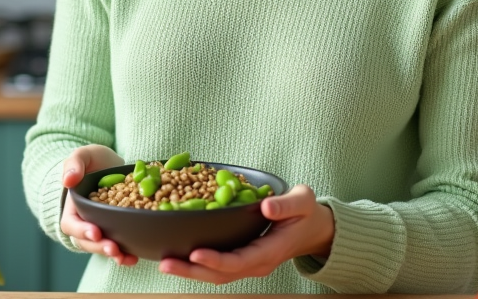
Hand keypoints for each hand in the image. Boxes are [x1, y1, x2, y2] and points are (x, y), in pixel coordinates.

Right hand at [58, 144, 138, 266]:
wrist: (112, 165)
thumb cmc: (94, 160)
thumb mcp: (84, 155)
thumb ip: (74, 163)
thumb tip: (67, 180)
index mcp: (73, 207)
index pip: (71, 224)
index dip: (82, 230)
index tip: (95, 232)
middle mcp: (85, 221)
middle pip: (87, 241)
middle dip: (99, 247)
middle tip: (113, 248)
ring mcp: (101, 227)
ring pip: (102, 247)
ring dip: (113, 254)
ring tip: (126, 257)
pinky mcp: (116, 229)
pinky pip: (118, 245)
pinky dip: (125, 253)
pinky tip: (135, 256)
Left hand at [158, 184, 333, 283]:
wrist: (313, 229)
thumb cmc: (307, 213)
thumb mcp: (303, 202)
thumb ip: (287, 204)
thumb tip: (266, 207)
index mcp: (270, 251)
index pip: (240, 261)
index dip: (217, 260)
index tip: (196, 253)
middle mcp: (257, 264)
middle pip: (221, 274)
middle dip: (192, 271)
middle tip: (165, 263)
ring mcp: (248, 264)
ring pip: (216, 275)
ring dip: (189, 271)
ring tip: (164, 262)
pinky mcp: (241, 260)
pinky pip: (217, 268)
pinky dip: (197, 265)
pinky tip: (178, 256)